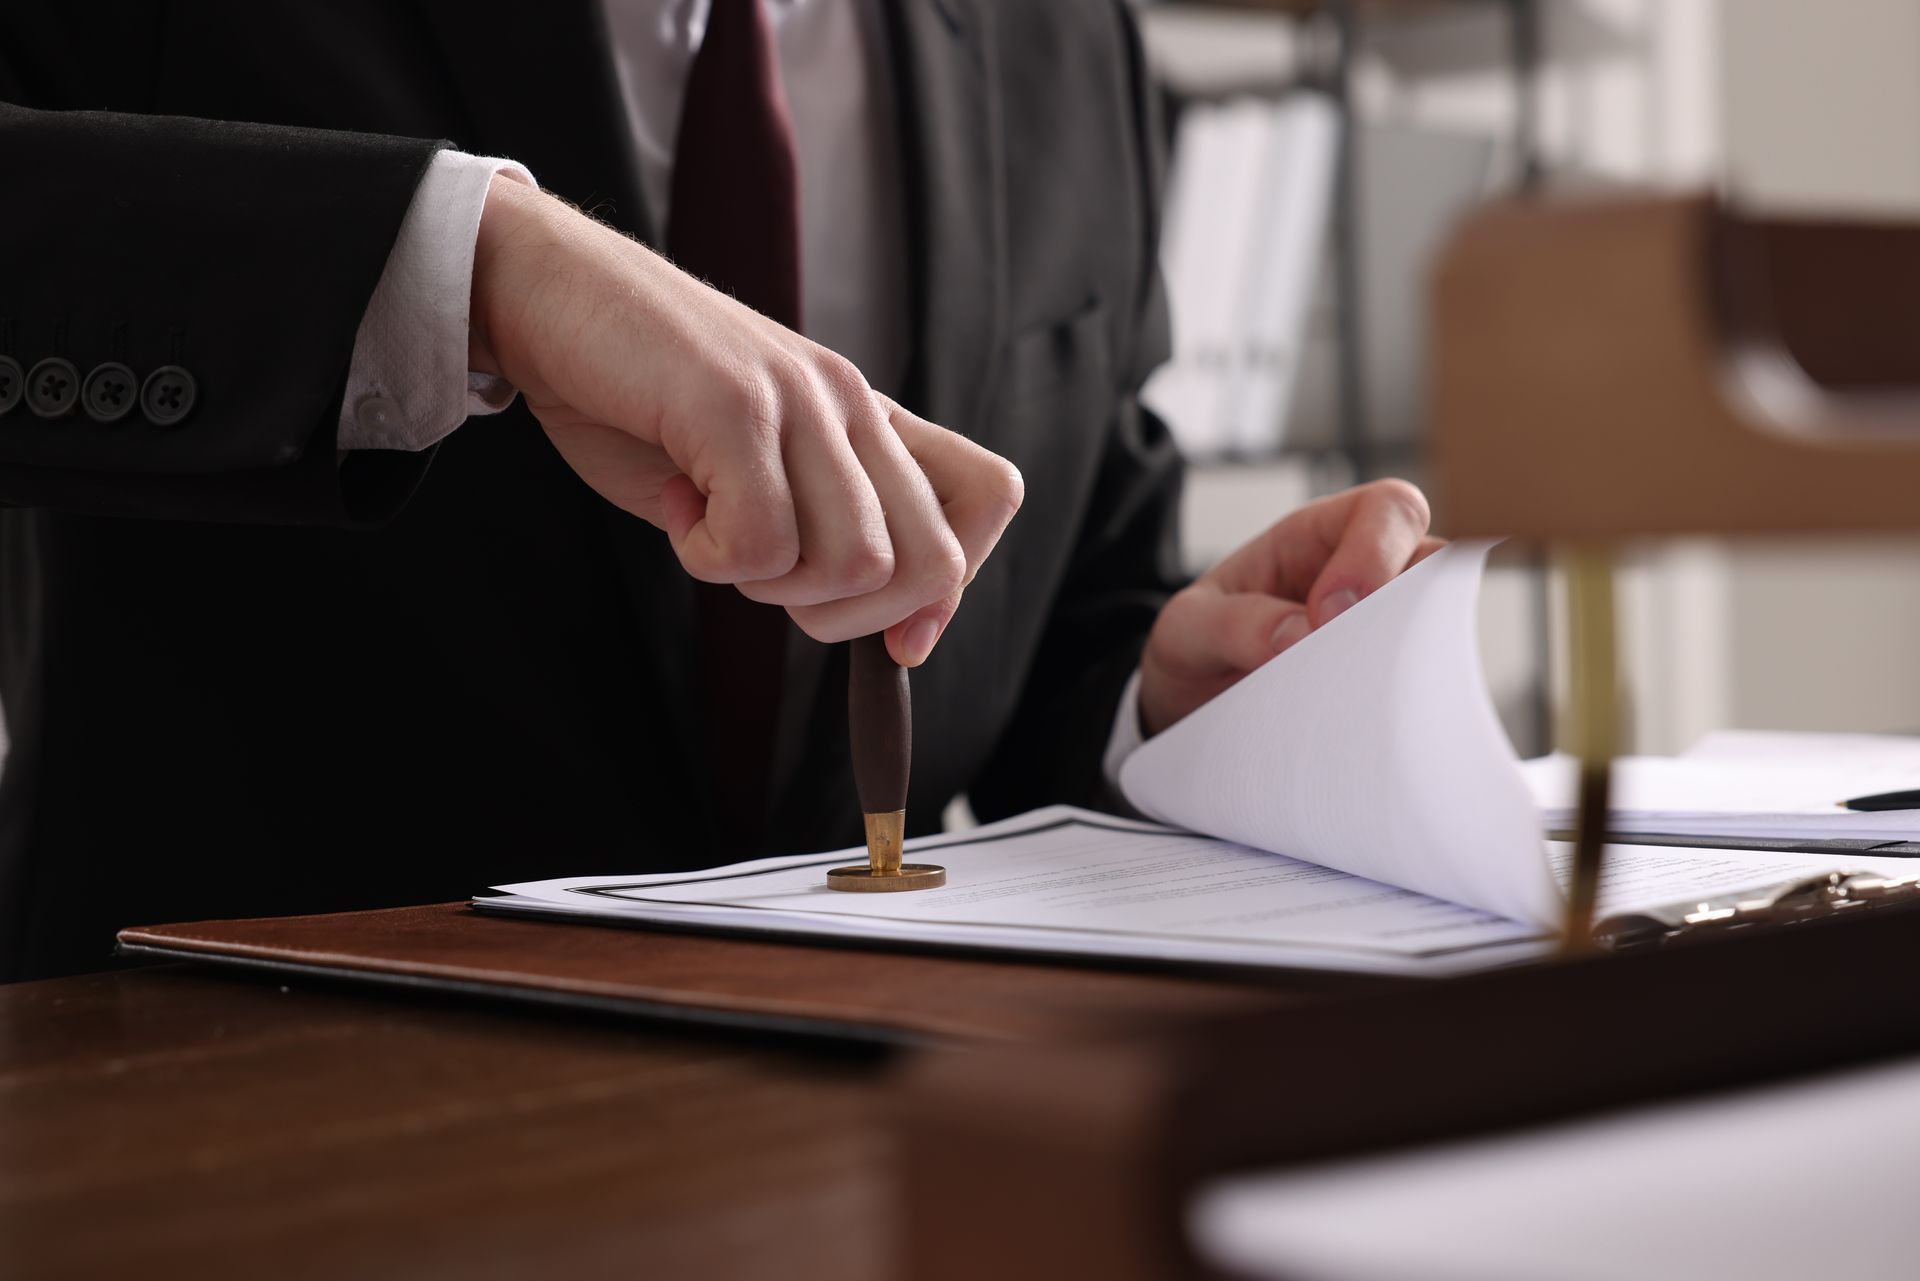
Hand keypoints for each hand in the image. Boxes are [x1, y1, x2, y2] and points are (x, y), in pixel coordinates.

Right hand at [466, 175, 1023, 665]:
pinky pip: (760, 542)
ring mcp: (798, 398)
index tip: (891, 638)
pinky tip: (674, 506)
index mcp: (866, 417)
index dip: (951, 588)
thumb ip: (818, 529)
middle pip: (930, 562)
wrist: (545, 292)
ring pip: (852, 564)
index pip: (988, 496)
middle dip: (845, 617)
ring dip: (769, 585)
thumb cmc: (638, 395)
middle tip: (762, 574)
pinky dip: (708, 560)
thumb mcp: (752, 468)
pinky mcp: (732, 403)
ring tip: (709, 528)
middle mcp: (851, 401)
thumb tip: (890, 634)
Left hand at [1138, 479, 1442, 735]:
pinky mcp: (1388, 679)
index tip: (1328, 616)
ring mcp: (1382, 629)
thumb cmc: (1195, 651)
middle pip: (1435, 559)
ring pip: (1443, 621)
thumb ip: (1234, 625)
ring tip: (1365, 691)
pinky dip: (1413, 693)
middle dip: (1411, 603)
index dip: (1374, 554)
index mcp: (1315, 539)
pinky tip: (1375, 716)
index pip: (1384, 510)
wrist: (1191, 710)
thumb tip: (1302, 637)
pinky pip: (1428, 677)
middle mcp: (1364, 575)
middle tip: (1359, 657)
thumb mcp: (1188, 630)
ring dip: (1416, 651)